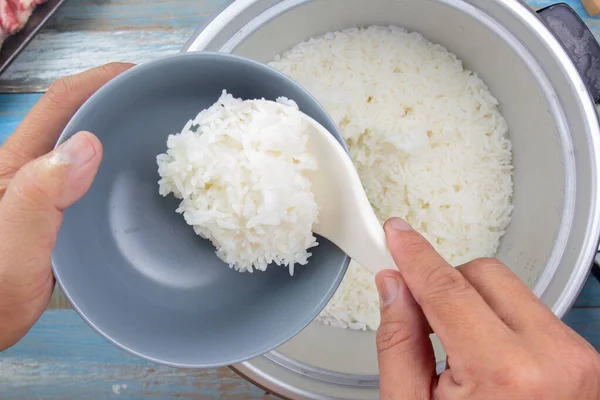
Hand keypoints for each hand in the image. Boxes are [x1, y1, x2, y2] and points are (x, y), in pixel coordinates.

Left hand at [0, 63, 133, 350]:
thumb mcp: (13, 244)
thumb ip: (39, 196)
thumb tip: (86, 144)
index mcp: (16, 164)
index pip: (59, 105)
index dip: (97, 80)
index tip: (137, 73)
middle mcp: (33, 170)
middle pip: (77, 120)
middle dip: (115, 101)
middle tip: (159, 104)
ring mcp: (49, 192)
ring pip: (89, 150)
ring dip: (120, 135)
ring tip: (162, 138)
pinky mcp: (63, 214)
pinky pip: (95, 180)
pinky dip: (120, 170)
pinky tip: (143, 182)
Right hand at [376, 217, 599, 399]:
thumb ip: (398, 343)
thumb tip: (394, 288)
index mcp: (506, 373)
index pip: (447, 287)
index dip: (414, 254)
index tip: (396, 234)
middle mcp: (553, 357)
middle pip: (484, 274)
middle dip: (446, 283)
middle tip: (421, 315)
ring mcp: (577, 359)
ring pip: (510, 289)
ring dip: (474, 304)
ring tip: (459, 353)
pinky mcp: (584, 361)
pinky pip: (531, 313)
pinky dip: (499, 322)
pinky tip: (486, 359)